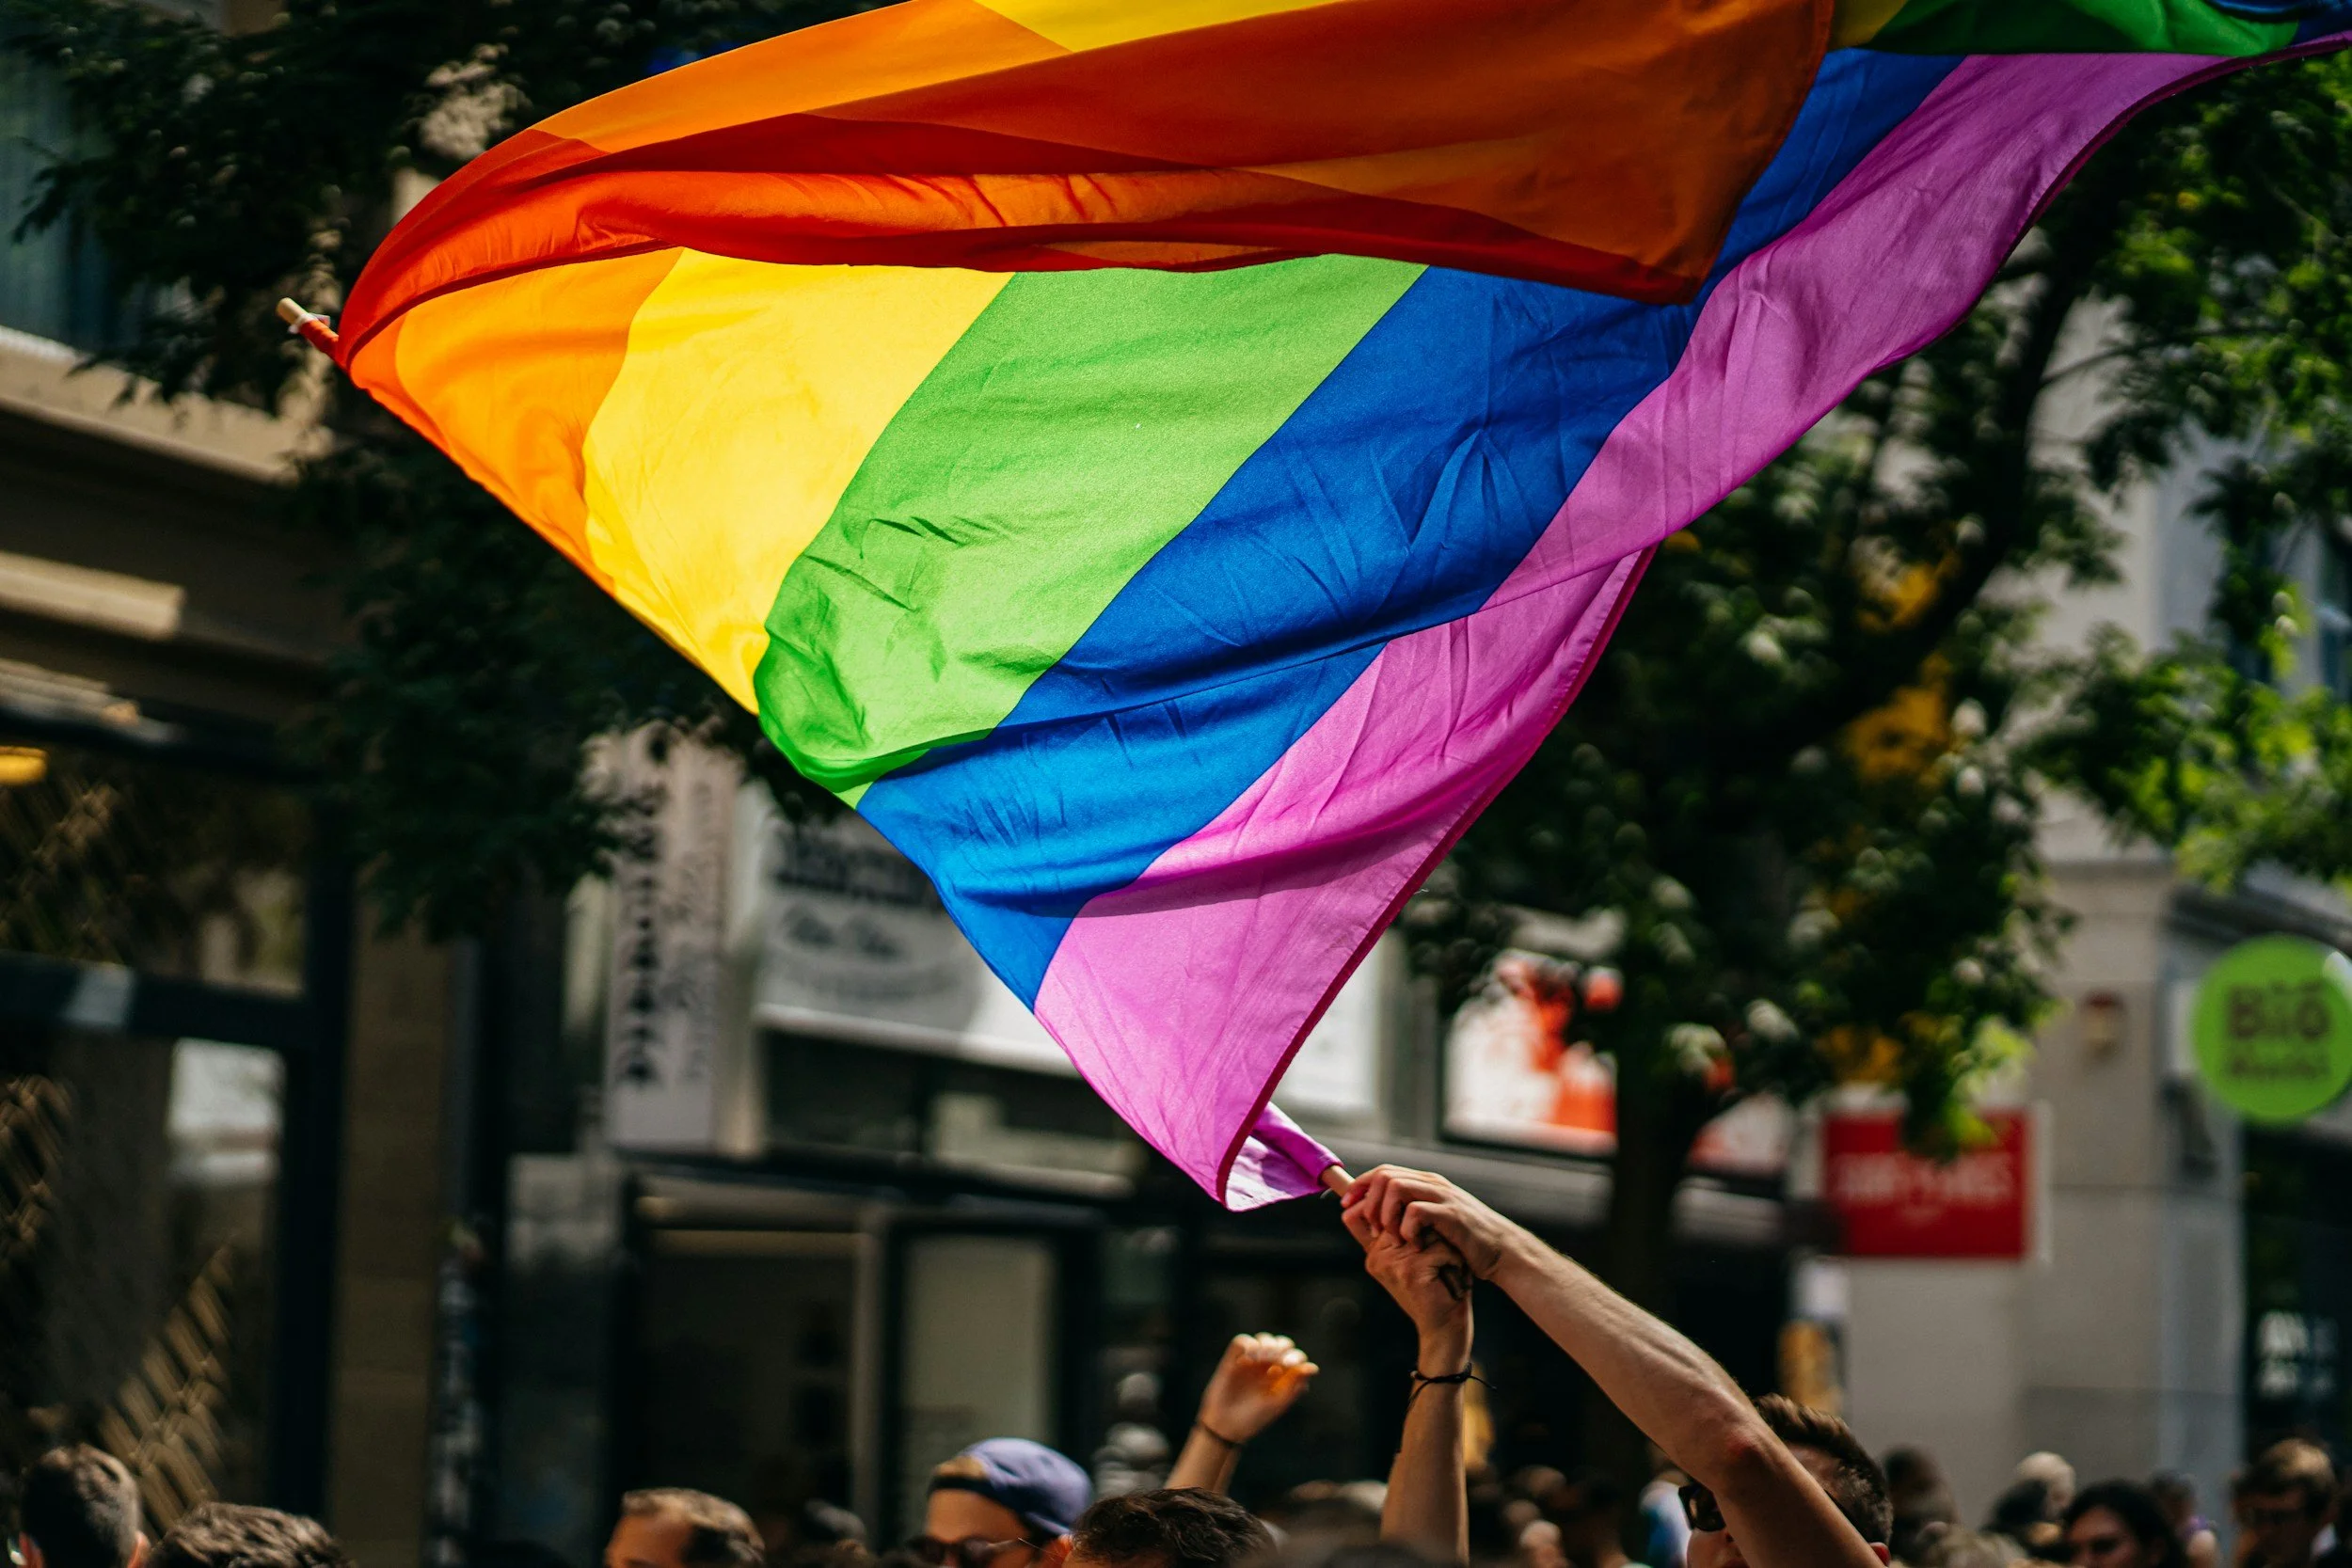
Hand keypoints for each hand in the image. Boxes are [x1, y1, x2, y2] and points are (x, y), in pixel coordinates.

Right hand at [1196, 1333, 1318, 1442]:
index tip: (1289, 1365)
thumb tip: (1313, 1368)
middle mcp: (1268, 1367)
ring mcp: (1250, 1361)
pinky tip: (1249, 1357)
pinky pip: (1241, 1341)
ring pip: (1263, 1339)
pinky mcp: (1232, 1359)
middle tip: (1276, 1359)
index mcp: (1282, 1377)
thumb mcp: (1276, 1404)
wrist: (1225, 1427)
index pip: (1295, 1357)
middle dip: (1281, 1347)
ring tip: (1262, 1357)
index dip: (1295, 1356)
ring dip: (1266, 1343)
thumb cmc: (1253, 1419)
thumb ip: (1294, 1386)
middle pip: (1281, 1344)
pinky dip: (1248, 1343)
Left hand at [1342, 1166, 1518, 1279]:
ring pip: (1396, 1187)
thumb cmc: (1466, 1240)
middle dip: (1368, 1201)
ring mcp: (1443, 1196)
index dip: (1360, 1186)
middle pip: (1385, 1175)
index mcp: (1426, 1183)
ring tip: (1390, 1236)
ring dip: (1385, 1213)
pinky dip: (1407, 1229)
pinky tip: (1413, 1244)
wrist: (1501, 1251)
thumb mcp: (1435, 1221)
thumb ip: (1411, 1213)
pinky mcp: (1452, 1214)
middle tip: (1371, 1227)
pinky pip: (1416, 1211)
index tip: (1346, 1205)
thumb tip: (1376, 1216)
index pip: (1383, 1172)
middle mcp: (1433, 1184)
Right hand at [1342, 1196, 1471, 1356]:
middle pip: (1401, 1213)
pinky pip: (1439, 1247)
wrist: (1444, 1325)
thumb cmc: (1435, 1286)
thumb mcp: (1414, 1256)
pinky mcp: (1409, 1270)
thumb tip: (1401, 1193)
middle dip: (1429, 1227)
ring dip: (1443, 1244)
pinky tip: (1450, 1277)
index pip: (1357, 1213)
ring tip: (1445, 1267)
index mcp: (1374, 1250)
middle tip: (1438, 1257)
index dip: (1374, 1199)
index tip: (1402, 1205)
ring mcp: (1391, 1262)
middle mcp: (1377, 1255)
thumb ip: (1400, 1231)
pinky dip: (1453, 1259)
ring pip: (1424, 1227)